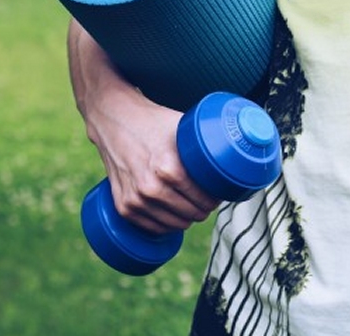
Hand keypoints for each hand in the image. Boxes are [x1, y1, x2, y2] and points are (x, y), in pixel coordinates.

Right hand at [85, 89, 220, 234]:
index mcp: (170, 170)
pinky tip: (173, 216)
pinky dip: (165, 226)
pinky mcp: (123, 206)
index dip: (215, 199)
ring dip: (186, 219)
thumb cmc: (153, 122)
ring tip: (191, 208)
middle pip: (191, 215)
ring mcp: (135, 200)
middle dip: (202, 209)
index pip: (204, 200)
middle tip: (205, 201)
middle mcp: (152, 188)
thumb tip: (235, 153)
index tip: (217, 194)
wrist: (114, 120)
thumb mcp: (183, 129)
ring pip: (174, 225)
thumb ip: (204, 145)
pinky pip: (152, 228)